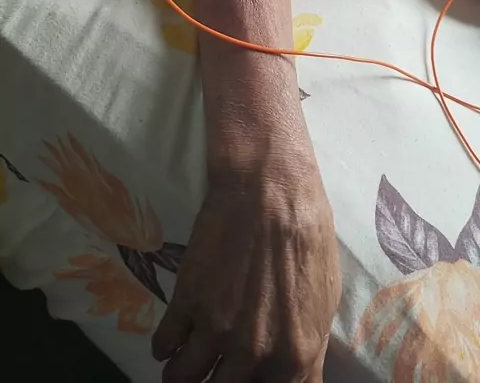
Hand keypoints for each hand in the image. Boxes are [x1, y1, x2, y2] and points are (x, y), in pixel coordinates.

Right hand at [152, 153, 340, 381]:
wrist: (269, 188)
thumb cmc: (306, 232)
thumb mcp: (324, 295)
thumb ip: (307, 341)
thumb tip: (294, 365)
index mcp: (297, 355)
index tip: (245, 382)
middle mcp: (255, 353)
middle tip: (212, 371)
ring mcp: (217, 331)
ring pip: (183, 380)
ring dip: (183, 374)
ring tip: (183, 363)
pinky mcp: (186, 302)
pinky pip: (164, 345)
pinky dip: (165, 345)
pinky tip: (172, 336)